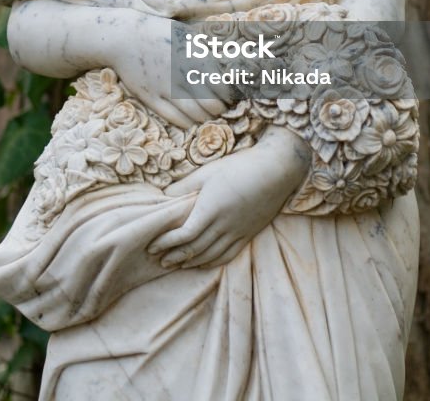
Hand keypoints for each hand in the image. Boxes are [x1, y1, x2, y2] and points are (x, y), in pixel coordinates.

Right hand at [114, 21, 234, 130]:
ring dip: (205, 117)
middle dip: (221, 109)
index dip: (231, 95)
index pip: (223, 86)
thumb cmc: (159, 32)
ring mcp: (166, 89)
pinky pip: (174, 118)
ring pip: (195, 115)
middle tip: (222, 107)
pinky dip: (187, 122)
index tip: (232, 95)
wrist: (124, 37)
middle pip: (212, 105)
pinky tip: (191, 120)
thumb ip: (206, 49)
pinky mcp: (151, 98)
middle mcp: (183, 75)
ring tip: (208, 114)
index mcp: (195, 58)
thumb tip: (227, 59)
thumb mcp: (187, 34)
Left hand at [146, 127, 310, 268]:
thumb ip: (184, 187)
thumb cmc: (240, 166)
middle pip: (195, 249)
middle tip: (158, 260)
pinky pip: (228, 255)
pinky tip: (203, 263)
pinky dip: (212, 262)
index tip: (152, 245)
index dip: (166, 243)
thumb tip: (163, 197)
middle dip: (174, 256)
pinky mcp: (249, 234)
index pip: (184, 235)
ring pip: (211, 256)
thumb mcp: (208, 171)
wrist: (277, 169)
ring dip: (191, 262)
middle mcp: (224, 226)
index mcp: (211, 209)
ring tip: (176, 264)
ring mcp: (239, 232)